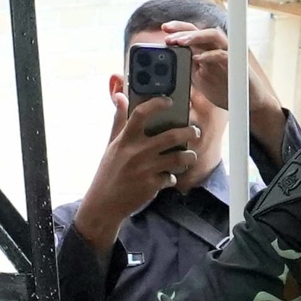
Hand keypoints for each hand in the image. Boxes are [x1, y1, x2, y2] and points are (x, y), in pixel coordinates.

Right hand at [73, 95, 201, 244]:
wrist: (105, 204)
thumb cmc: (109, 172)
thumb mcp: (111, 145)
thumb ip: (119, 120)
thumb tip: (120, 96)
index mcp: (126, 139)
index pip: (141, 113)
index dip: (157, 103)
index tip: (169, 101)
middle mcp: (137, 151)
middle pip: (171, 136)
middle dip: (189, 132)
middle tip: (195, 132)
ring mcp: (146, 169)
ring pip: (178, 158)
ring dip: (189, 156)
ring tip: (190, 156)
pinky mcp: (152, 185)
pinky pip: (171, 177)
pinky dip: (172, 177)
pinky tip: (169, 177)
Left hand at [164, 21, 287, 151]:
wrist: (248, 103)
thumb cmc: (225, 89)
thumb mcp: (200, 79)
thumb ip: (187, 69)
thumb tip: (168, 65)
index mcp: (208, 49)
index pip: (192, 33)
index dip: (179, 28)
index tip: (164, 29)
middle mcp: (218, 47)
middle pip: (200, 30)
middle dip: (182, 30)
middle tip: (167, 35)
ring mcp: (229, 54)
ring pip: (213, 36)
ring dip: (195, 37)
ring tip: (180, 42)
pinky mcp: (237, 65)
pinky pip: (223, 55)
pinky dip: (209, 56)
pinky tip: (197, 59)